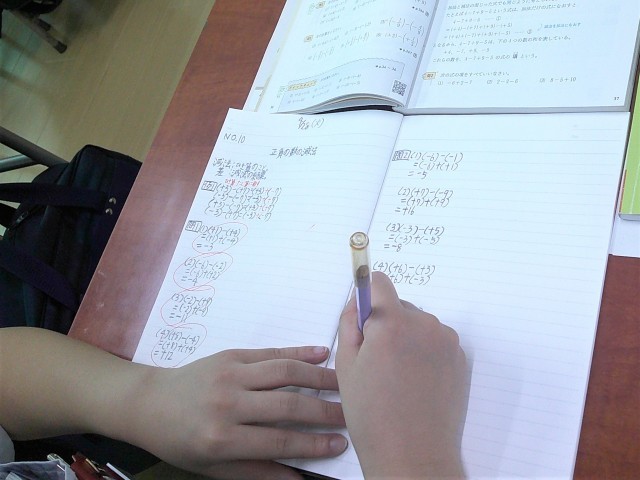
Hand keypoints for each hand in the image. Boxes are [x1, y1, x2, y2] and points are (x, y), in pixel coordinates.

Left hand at [128, 346, 347, 479]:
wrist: (150, 403)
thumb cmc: (181, 441)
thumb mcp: (214, 468)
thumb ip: (258, 472)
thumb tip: (299, 479)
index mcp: (222, 438)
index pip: (279, 441)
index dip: (313, 444)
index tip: (340, 443)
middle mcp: (228, 403)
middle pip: (288, 405)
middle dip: (324, 411)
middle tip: (350, 414)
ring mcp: (230, 374)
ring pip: (284, 372)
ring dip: (318, 376)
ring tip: (343, 383)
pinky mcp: (231, 355)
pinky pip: (271, 352)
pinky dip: (298, 352)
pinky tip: (321, 353)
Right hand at [336, 272, 466, 478]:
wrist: (413, 455)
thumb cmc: (374, 416)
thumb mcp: (346, 365)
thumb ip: (349, 323)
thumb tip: (355, 301)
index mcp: (391, 324)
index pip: (379, 282)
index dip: (366, 294)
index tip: (362, 309)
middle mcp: (424, 325)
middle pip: (398, 305)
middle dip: (385, 323)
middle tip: (375, 360)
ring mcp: (447, 342)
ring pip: (417, 324)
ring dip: (406, 338)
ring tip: (396, 376)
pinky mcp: (460, 358)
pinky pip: (435, 342)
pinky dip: (424, 353)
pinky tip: (415, 382)